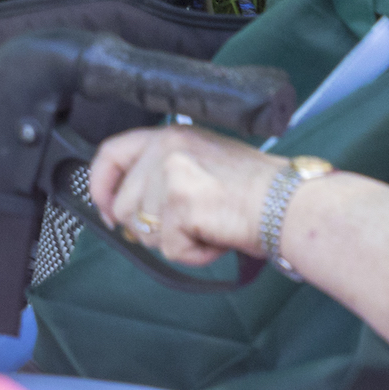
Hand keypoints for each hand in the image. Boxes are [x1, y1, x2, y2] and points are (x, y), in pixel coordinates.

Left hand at [87, 127, 284, 268]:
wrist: (289, 204)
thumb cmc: (255, 190)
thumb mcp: (200, 163)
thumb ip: (160, 176)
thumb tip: (125, 213)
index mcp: (169, 135)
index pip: (110, 153)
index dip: (100, 186)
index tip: (106, 211)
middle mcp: (164, 149)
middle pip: (124, 206)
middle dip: (150, 228)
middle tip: (188, 226)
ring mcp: (170, 175)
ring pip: (144, 232)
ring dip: (177, 241)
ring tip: (211, 224)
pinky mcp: (179, 204)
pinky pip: (170, 250)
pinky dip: (195, 254)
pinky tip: (217, 236)